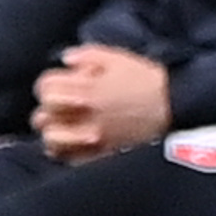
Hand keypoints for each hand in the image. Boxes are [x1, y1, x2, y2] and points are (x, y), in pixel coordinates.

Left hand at [31, 44, 173, 161]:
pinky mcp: (101, 156)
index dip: (49, 85)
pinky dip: (68, 153)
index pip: (45, 88)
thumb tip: (66, 60)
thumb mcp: (117, 58)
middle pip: (42, 117)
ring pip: (51, 142)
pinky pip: (70, 160)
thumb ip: (87, 55)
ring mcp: (91, 140)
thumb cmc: (146, 81)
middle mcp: (84, 116)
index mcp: (86, 90)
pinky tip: (76, 145)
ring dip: (53, 133)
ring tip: (63, 129)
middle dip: (48, 110)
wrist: (174, 108)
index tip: (59, 86)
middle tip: (58, 108)